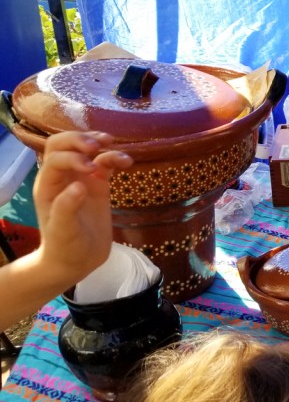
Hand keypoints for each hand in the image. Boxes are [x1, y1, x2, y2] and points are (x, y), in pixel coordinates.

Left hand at [33, 131, 133, 284]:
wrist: (77, 262)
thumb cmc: (65, 247)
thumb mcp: (63, 231)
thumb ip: (66, 208)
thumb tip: (80, 185)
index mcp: (48, 185)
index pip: (56, 157)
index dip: (72, 156)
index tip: (91, 167)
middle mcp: (62, 177)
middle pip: (63, 144)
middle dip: (80, 139)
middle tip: (98, 146)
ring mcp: (81, 179)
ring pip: (86, 149)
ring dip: (98, 143)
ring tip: (113, 145)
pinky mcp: (99, 185)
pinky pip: (106, 163)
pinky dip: (116, 157)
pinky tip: (128, 161)